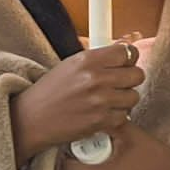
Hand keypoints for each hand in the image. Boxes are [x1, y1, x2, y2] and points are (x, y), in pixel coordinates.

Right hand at [9, 41, 145, 164]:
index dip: (128, 59)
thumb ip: (98, 59)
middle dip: (129, 80)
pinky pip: (124, 116)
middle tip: (118, 85)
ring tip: (108, 101)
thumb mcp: (71, 65)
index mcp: (87, 60)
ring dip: (124, 100)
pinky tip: (102, 114)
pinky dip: (116, 117)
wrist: (32, 118)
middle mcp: (95, 78)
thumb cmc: (49, 92)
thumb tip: (125, 48)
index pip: (126, 52)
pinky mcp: (100, 121)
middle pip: (136, 74)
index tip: (125, 65)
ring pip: (133, 97)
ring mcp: (99, 100)